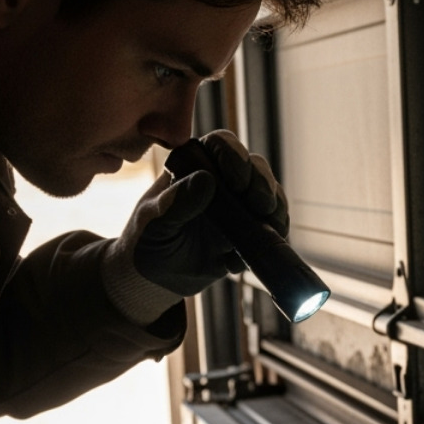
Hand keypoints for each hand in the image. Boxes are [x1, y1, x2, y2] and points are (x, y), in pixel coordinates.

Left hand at [100, 130, 288, 322]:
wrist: (158, 278)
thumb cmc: (148, 243)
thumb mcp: (155, 224)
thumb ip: (176, 203)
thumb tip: (207, 180)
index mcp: (193, 166)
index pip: (221, 145)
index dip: (235, 156)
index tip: (237, 182)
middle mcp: (221, 179)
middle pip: (254, 166)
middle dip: (262, 184)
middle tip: (261, 206)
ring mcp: (239, 204)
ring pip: (270, 193)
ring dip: (276, 208)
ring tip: (269, 227)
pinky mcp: (251, 229)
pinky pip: (273, 224)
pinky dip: (272, 236)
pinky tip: (244, 257)